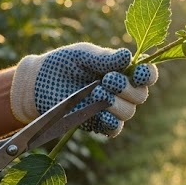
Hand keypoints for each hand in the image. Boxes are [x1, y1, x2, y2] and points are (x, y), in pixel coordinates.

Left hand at [10, 43, 159, 136]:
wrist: (37, 83)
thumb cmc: (62, 63)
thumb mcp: (82, 55)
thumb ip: (104, 58)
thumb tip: (128, 56)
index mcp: (121, 71)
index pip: (146, 75)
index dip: (148, 75)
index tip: (139, 73)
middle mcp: (121, 91)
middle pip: (140, 95)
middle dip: (127, 88)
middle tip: (107, 80)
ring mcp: (110, 109)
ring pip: (128, 112)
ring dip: (116, 103)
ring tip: (96, 93)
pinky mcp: (97, 124)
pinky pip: (114, 129)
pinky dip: (112, 122)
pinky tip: (102, 114)